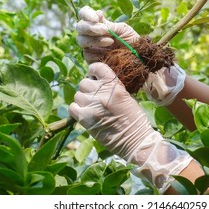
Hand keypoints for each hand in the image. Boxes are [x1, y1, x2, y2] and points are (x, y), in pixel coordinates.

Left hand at [69, 62, 192, 192]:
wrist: (136, 140)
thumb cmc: (135, 119)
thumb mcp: (127, 97)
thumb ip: (112, 88)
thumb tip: (97, 83)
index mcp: (115, 85)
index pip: (97, 68)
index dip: (93, 71)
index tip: (94, 77)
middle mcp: (102, 93)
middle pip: (84, 82)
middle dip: (88, 89)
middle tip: (94, 97)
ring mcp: (93, 106)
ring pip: (78, 95)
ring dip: (83, 100)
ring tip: (91, 107)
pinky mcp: (86, 119)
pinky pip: (72, 108)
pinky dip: (77, 110)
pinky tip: (85, 114)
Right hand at [76, 6, 139, 61]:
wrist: (138, 57)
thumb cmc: (131, 41)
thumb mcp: (123, 30)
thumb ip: (109, 24)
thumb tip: (98, 13)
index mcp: (98, 23)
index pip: (84, 14)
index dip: (87, 14)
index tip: (97, 17)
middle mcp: (90, 34)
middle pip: (79, 27)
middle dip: (90, 27)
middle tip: (104, 30)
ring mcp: (90, 47)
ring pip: (81, 40)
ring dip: (94, 39)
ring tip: (110, 41)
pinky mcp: (91, 60)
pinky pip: (87, 54)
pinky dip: (97, 52)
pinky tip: (108, 52)